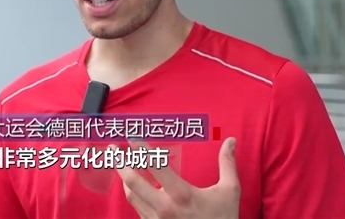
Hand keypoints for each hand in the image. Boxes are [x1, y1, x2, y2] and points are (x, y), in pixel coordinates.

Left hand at [116, 137, 239, 218]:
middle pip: (132, 182)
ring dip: (125, 179)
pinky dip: (135, 195)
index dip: (141, 148)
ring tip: (123, 166)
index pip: (155, 165)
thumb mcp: (229, 192)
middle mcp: (164, 208)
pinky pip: (138, 210)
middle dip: (120, 163)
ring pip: (132, 197)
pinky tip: (136, 187)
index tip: (131, 135)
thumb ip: (228, 164)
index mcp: (181, 194)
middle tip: (113, 149)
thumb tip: (231, 140)